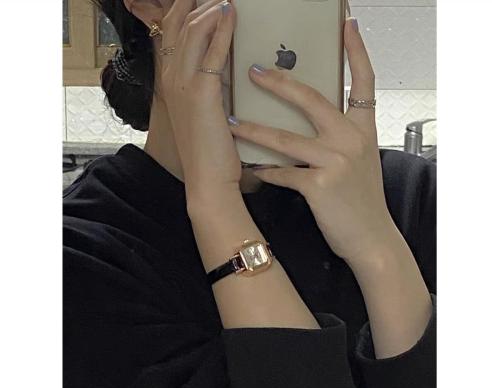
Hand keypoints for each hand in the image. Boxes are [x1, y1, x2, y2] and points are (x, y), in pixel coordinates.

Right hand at [159, 0, 240, 202]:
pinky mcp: (202, 93)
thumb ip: (209, 81)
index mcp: (170, 81)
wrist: (207, 178)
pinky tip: (232, 14)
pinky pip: (212, 51)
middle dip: (194, 0)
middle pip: (177, 23)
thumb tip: (224, 58)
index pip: (172, 32)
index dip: (185, 8)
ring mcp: (183, 84)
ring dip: (210, 8)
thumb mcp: (204, 109)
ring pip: (191, 30)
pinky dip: (222, 29)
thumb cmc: (208, 148)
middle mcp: (171, 78)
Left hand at [227, 18, 394, 263]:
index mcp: (363, 130)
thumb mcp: (361, 161)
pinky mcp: (319, 185)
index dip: (356, 50)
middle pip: (312, 99)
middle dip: (279, 82)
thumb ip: (341, 138)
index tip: (346, 25)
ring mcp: (336, 161)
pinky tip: (252, 169)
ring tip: (232, 121)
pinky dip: (265, 171)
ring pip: (287, 138)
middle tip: (253, 70)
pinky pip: (283, 172)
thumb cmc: (363, 201)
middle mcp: (351, 140)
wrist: (372, 237)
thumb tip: (313, 124)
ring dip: (255, 129)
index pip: (364, 81)